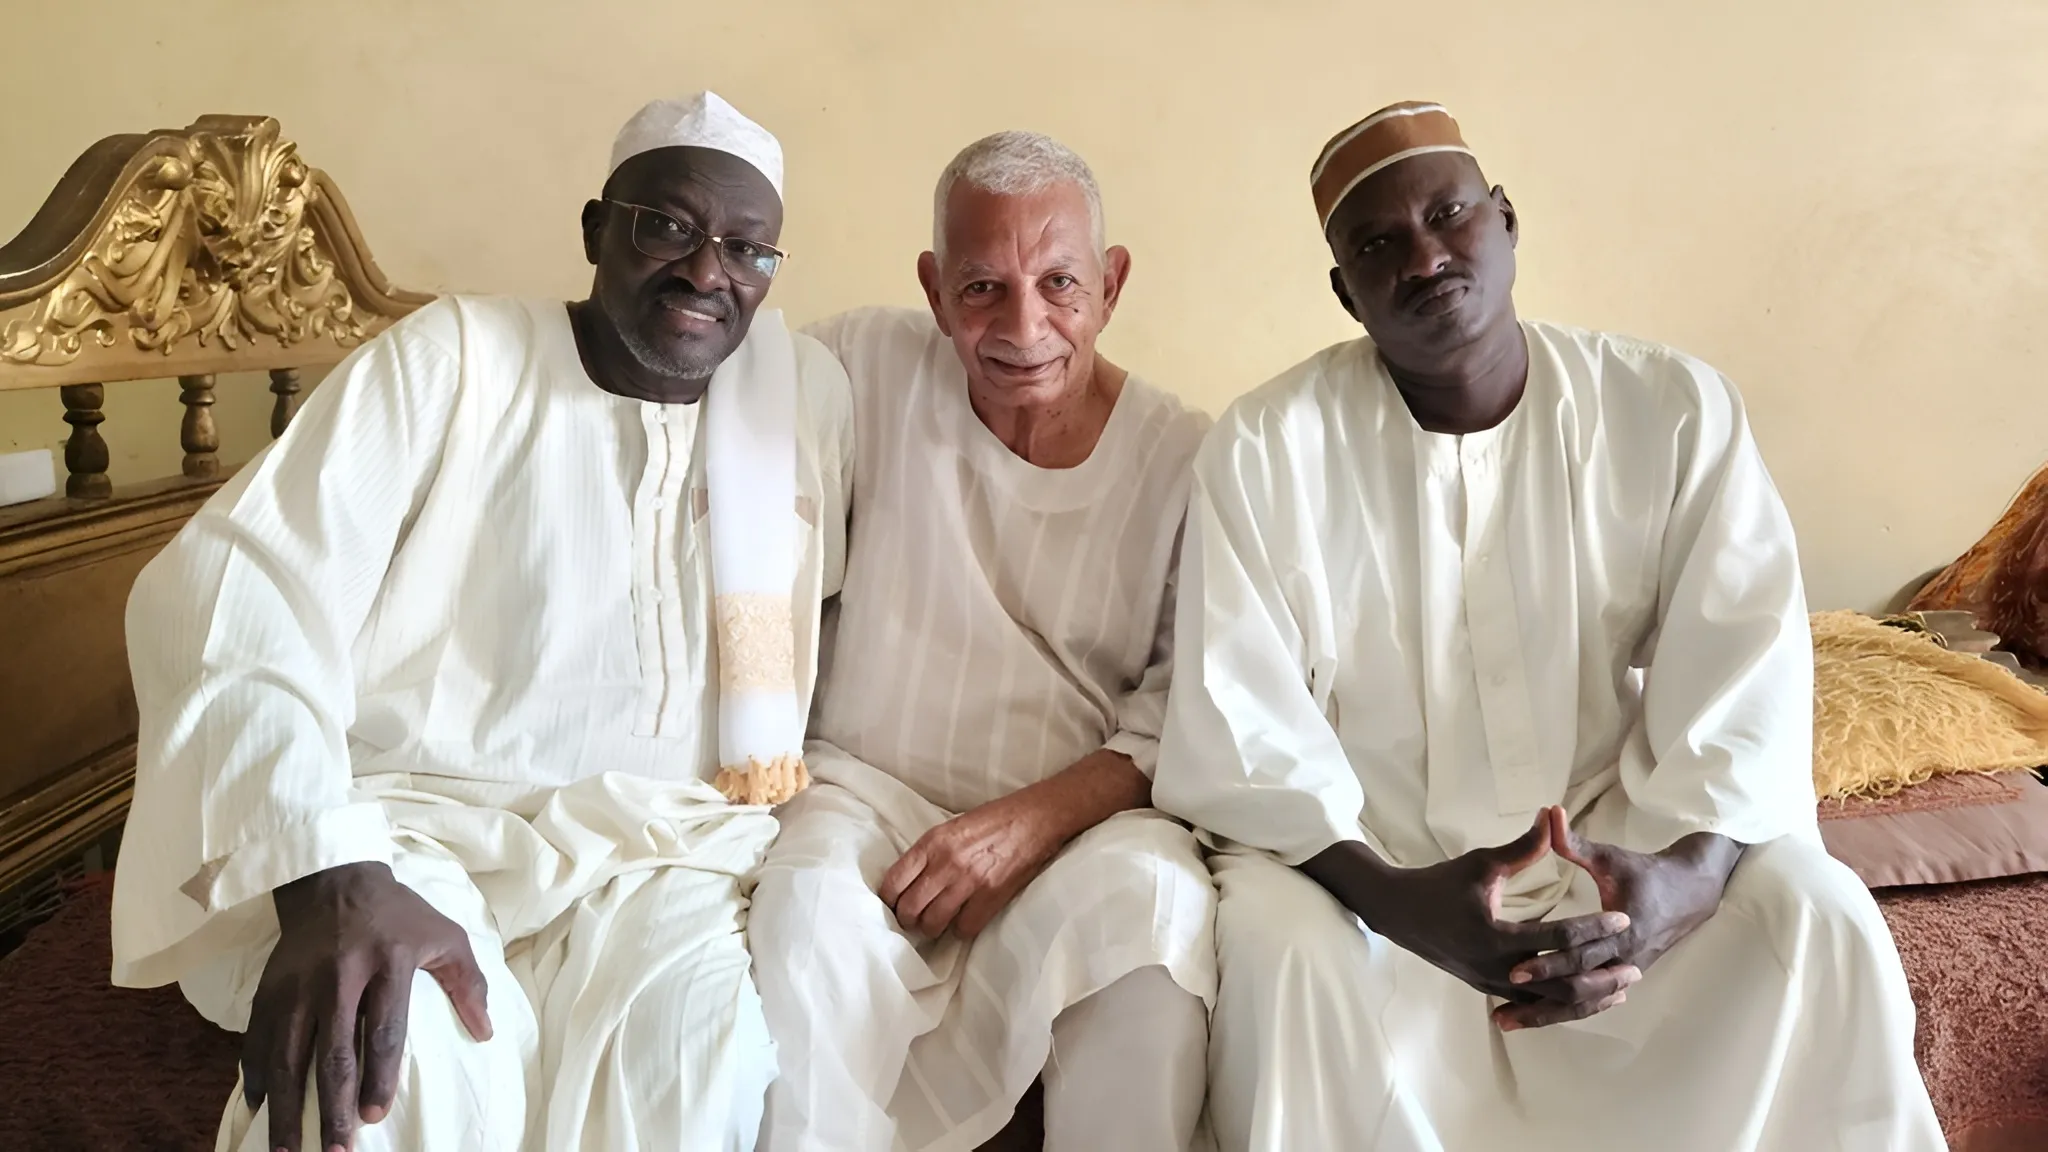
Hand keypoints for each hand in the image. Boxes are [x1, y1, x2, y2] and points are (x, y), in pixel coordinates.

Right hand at [245, 861, 491, 1151]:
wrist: (332, 879)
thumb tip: (485, 1032)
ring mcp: (297, 984)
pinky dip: (257, 1075)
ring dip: (287, 1107)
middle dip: (331, 1107)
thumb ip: (468, 982)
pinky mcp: (268, 988)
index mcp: (387, 963)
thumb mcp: (444, 935)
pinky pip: (258, 1039)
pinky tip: (261, 1108)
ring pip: (287, 1055)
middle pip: (332, 1053)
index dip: (379, 1076)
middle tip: (337, 1150)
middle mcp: (338, 976)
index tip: (374, 1115)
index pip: (383, 1030)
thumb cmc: (397, 915)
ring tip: (290, 1149)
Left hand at [879, 794, 1064, 939]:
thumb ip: (930, 852)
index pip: (894, 881)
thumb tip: (910, 880)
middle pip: (909, 908)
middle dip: (907, 919)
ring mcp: (969, 882)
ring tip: (935, 925)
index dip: (888, 900)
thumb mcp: (952, 826)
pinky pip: (964, 929)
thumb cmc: (995, 820)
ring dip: (930, 929)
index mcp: (932, 842)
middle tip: (912, 920)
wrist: (1036, 818)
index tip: (892, 905)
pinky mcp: (991, 897)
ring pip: (932, 923)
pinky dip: (960, 930)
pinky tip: (963, 921)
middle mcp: (946, 863)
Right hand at [1309, 808, 1636, 1026]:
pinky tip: (1584, 996)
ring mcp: (1490, 984)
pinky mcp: (1487, 988)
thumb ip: (1521, 848)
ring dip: (1587, 996)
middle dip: (1601, 977)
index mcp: (1495, 937)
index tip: (1624, 918)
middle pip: (1561, 983)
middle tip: (1636, 966)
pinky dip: (1562, 1000)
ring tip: (1621, 988)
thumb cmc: (1438, 885)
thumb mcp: (1480, 864)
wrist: (1398, 914)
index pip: (1559, 938)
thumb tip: (1551, 816)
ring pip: (1549, 1001)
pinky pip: (1532, 1002)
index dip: (1595, 927)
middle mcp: (1495, 968)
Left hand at [1497, 809, 1742, 1029]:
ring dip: (1544, 1014)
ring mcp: (1623, 973)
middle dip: (1538, 998)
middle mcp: (1623, 960)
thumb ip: (1576, 843)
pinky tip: (1530, 1018)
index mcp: (1622, 931)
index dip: (1547, 963)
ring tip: (1503, 1022)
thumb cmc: (1645, 872)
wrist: (1690, 894)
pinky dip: (1561, 1011)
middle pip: (1576, 989)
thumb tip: (1549, 814)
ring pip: (1581, 1003)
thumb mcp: (1611, 857)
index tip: (1514, 969)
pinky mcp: (1620, 978)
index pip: (1579, 954)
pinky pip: (1588, 1002)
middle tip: (1499, 1007)